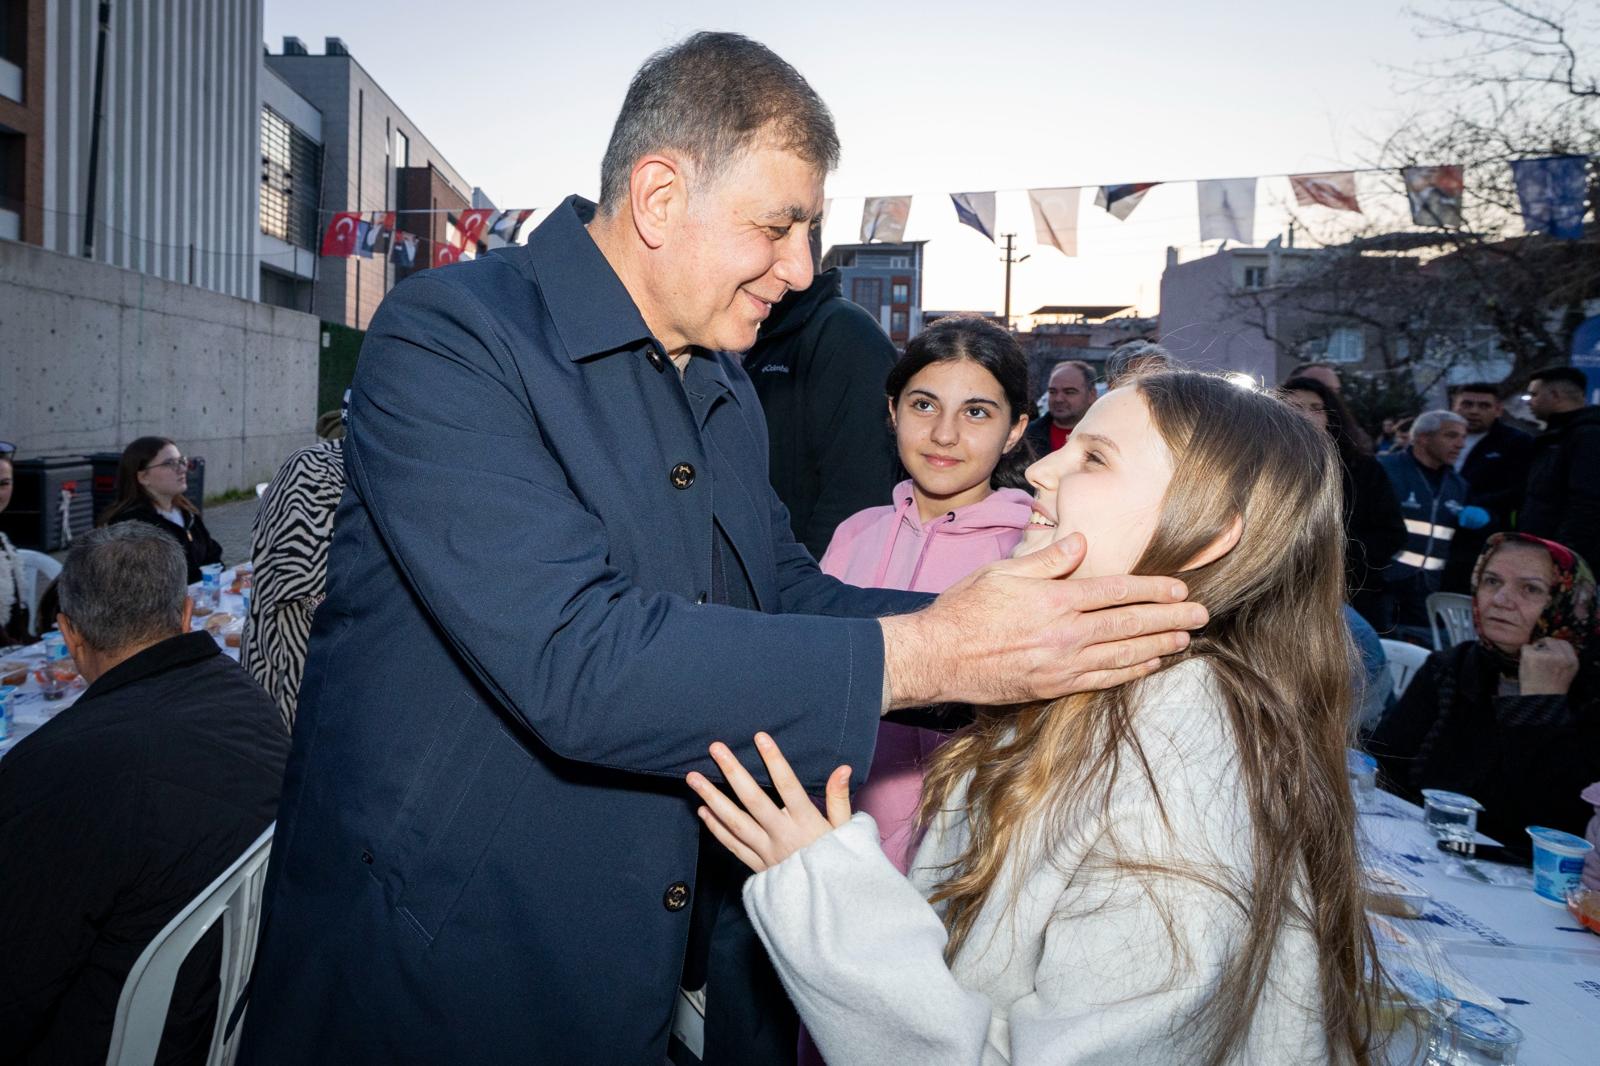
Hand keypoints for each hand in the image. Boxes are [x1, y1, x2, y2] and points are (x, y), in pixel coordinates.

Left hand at [686, 733, 852, 872]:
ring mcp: (766, 852)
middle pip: (753, 800)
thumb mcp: (847, 832)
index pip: (788, 786)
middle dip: (733, 772)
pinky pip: (732, 845)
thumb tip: (843, 768)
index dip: (775, 761)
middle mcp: (783, 836)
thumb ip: (840, 799)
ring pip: (734, 822)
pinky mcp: (757, 867)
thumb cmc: (840, 865)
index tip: (760, 738)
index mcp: (807, 824)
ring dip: (712, 797)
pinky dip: (716, 828)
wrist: (829, 908)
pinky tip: (702, 810)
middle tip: (715, 748)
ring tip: (693, 777)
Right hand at [880, 532, 1206, 708]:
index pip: (1116, 592)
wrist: (936, 658)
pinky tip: (1150, 665)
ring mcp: (1061, 664)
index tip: (1180, 588)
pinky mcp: (1052, 687)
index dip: (1152, 590)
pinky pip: (1102, 679)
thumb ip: (1046, 560)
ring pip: (1122, 654)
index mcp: (1054, 600)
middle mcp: (1064, 633)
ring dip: (1159, 646)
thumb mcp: (1001, 571)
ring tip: (1186, 639)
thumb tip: (1081, 544)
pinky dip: (1131, 671)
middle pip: (1129, 624)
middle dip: (1170, 618)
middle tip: (1203, 615)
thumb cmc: (963, 610)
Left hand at [1520, 637, 1578, 695]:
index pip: (1564, 643)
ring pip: (1537, 645)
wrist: (1539, 699)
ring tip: (1534, 668)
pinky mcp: (1532, 656)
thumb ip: (1562, 658)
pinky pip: (1526, 647)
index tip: (1548, 648)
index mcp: (1572, 661)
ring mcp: (1546, 655)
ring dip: (1533, 653)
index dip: (1554, 645)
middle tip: (1537, 657)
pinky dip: (1524, 655)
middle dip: (1543, 645)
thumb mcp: (1565, 672)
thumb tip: (1551, 644)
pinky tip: (1527, 666)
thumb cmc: (1549, 689)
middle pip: (1551, 640)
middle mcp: (1561, 657)